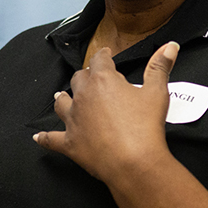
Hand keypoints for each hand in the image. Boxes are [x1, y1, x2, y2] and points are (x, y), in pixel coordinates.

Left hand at [34, 42, 177, 184]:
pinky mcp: (69, 143)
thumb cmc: (145, 127)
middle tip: (91, 78)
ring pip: (61, 103)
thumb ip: (160, 67)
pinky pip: (51, 139)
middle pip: (79, 79)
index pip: (99, 60)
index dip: (103, 56)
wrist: (132, 162)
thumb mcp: (157, 92)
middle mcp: (83, 96)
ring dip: (62, 99)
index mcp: (103, 80)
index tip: (106, 55)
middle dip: (85, 76)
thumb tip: (170, 46)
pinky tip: (37, 137)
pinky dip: (44, 138)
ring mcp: (73, 120)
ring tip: (61, 96)